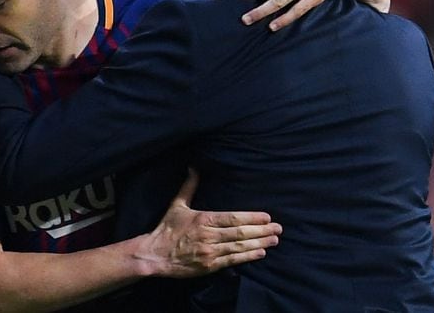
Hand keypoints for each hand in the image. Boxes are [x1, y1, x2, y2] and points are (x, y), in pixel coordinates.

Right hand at [133, 170, 281, 277]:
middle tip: (278, 229)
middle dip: (262, 231)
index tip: (267, 217)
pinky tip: (260, 253)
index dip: (252, 218)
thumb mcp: (177, 205)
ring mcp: (210, 252)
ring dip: (259, 243)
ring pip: (239, 247)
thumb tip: (193, 168)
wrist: (155, 254)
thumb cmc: (167, 229)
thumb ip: (189, 187)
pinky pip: (232, 260)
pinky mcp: (209, 266)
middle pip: (241, 233)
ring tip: (274, 240)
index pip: (233, 218)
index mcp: (204, 219)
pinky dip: (247, 257)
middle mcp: (209, 235)